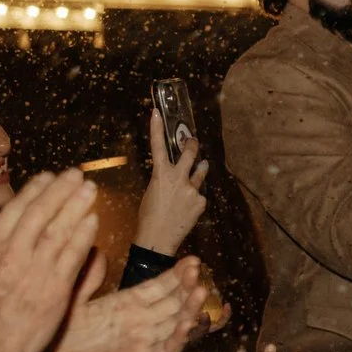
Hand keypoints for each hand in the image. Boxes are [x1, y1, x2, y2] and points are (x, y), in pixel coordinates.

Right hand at [0, 170, 99, 351]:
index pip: (13, 212)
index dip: (33, 192)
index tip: (48, 178)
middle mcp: (9, 255)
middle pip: (39, 215)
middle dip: (60, 191)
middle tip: (77, 174)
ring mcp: (33, 272)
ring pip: (59, 230)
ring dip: (76, 206)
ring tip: (90, 189)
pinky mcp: (54, 291)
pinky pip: (72, 257)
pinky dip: (83, 236)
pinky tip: (93, 221)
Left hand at [13, 257, 205, 351]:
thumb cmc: (55, 337)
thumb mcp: (72, 300)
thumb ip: (87, 278)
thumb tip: (97, 250)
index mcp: (124, 306)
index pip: (158, 288)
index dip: (176, 276)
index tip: (192, 261)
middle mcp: (137, 324)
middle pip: (173, 304)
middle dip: (188, 288)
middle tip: (199, 272)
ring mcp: (139, 343)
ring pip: (175, 325)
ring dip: (191, 310)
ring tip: (201, 293)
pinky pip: (164, 350)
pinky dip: (179, 339)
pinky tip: (188, 324)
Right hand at [132, 107, 209, 256]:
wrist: (158, 239)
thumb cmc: (149, 216)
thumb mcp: (151, 192)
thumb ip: (165, 180)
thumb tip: (174, 176)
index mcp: (160, 174)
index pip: (157, 146)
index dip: (157, 128)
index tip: (157, 113)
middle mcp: (179, 178)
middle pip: (190, 154)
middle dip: (192, 145)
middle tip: (193, 139)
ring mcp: (193, 189)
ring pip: (200, 173)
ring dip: (201, 168)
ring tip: (203, 164)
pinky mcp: (201, 201)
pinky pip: (199, 194)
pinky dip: (194, 198)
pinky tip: (187, 208)